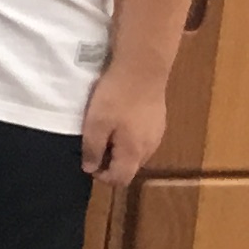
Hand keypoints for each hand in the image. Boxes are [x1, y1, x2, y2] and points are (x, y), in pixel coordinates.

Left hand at [79, 64, 167, 184]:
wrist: (143, 68)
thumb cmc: (116, 97)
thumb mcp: (96, 123)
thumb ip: (93, 149)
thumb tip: (90, 169)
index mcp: (134, 152)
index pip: (121, 179)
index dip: (103, 177)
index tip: (89, 163)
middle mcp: (150, 148)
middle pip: (130, 168)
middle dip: (111, 164)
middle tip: (94, 147)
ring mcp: (157, 133)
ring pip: (137, 153)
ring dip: (120, 151)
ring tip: (105, 133)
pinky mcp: (159, 120)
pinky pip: (143, 138)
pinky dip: (130, 138)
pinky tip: (120, 121)